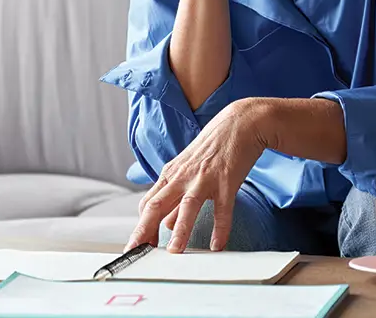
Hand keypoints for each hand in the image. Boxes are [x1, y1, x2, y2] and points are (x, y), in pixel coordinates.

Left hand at [126, 99, 269, 252]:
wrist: (239, 123)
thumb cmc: (212, 148)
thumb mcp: (188, 171)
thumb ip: (175, 198)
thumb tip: (165, 224)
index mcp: (170, 175)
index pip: (147, 203)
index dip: (140, 226)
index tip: (137, 245)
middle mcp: (182, 176)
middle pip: (156, 205)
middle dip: (144, 230)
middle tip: (137, 251)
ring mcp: (204, 178)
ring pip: (187, 207)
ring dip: (180, 231)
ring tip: (175, 252)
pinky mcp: (226, 180)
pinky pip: (222, 208)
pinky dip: (220, 228)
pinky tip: (217, 245)